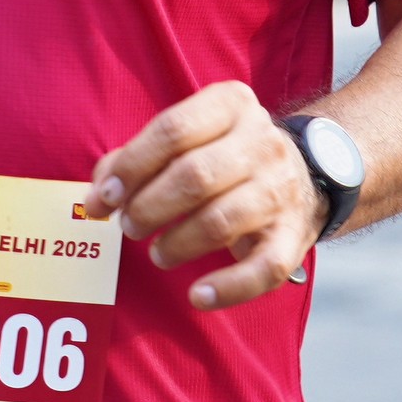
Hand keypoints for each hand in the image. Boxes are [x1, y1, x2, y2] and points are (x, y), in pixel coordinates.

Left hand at [82, 79, 325, 309]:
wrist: (303, 173)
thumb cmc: (222, 154)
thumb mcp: (188, 137)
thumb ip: (137, 159)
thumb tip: (97, 196)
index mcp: (231, 105)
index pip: (172, 130)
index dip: (131, 167)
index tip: (104, 197)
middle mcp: (261, 142)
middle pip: (194, 176)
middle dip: (149, 207)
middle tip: (128, 226)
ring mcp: (280, 189)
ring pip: (220, 221)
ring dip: (177, 244)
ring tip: (157, 253)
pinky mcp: (294, 236)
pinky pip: (262, 269)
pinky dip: (227, 288)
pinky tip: (197, 296)